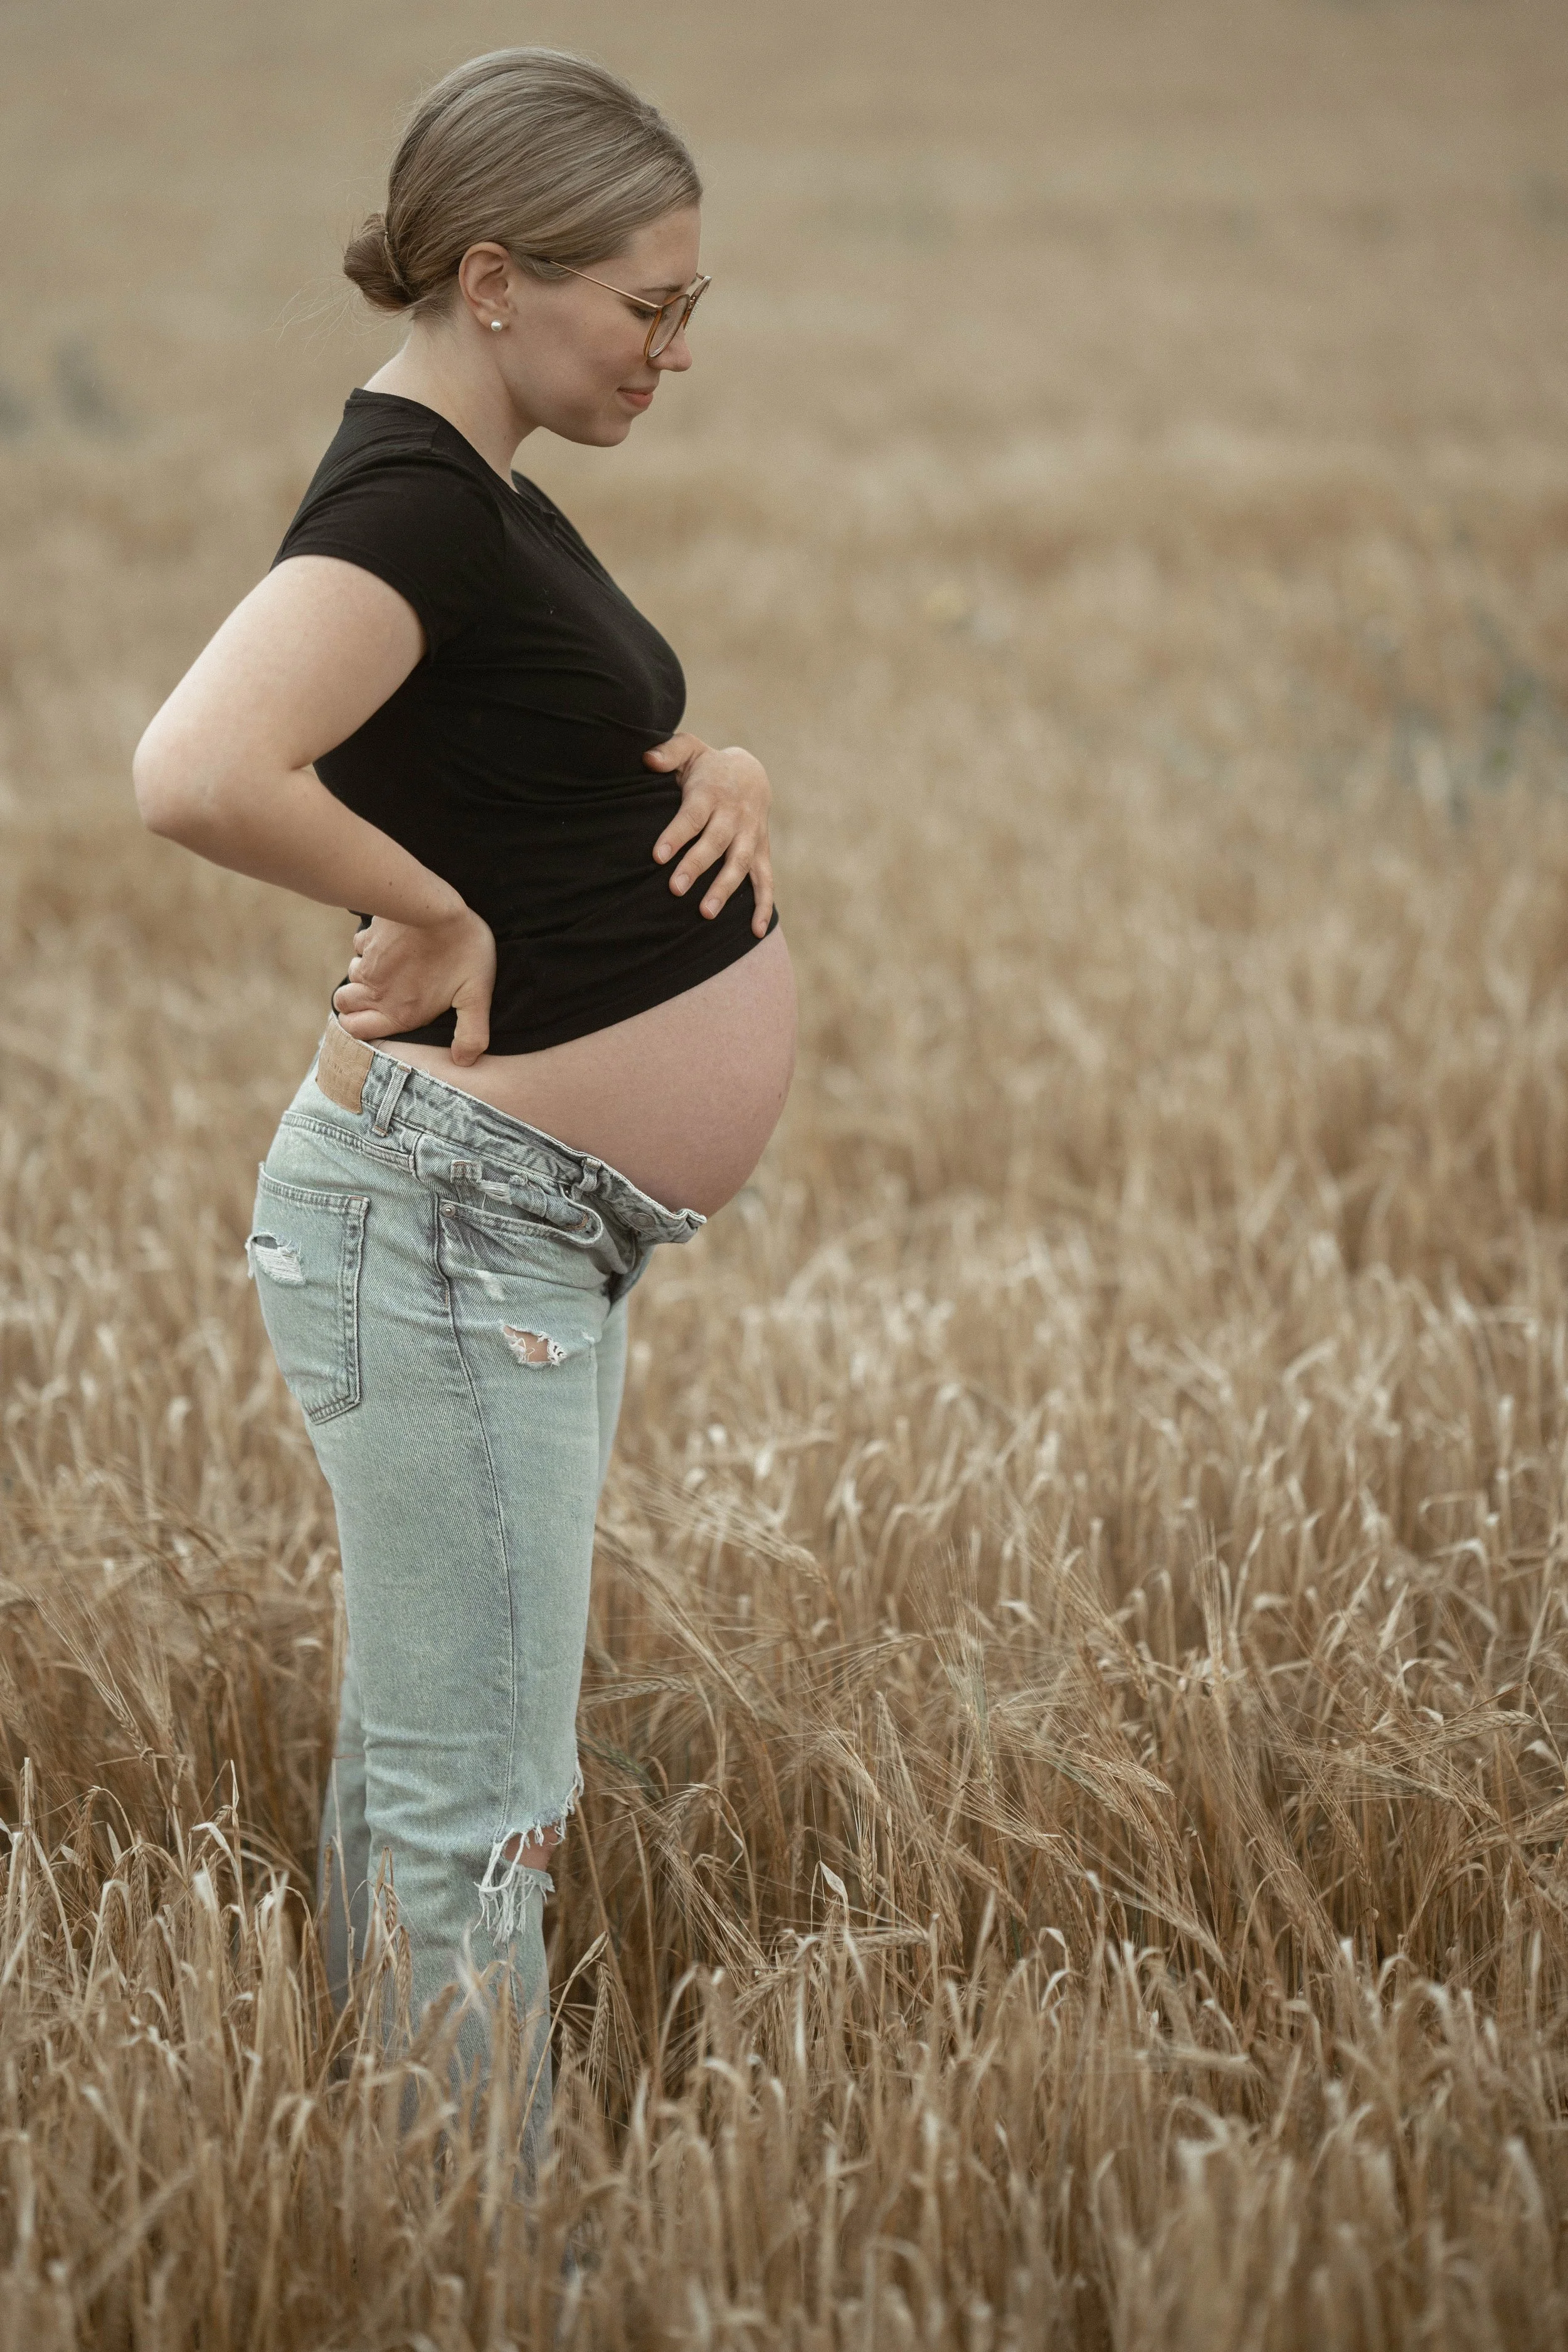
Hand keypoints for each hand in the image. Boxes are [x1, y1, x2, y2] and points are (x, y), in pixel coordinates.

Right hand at [330, 904, 496, 1065]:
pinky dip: (369, 949)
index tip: (373, 1020)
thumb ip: (471, 1033)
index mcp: (399, 1013)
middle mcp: (377, 992)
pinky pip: (359, 948)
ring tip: (391, 968)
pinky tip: (391, 944)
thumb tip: (465, 1061)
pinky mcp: (367, 938)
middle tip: (376, 996)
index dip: (360, 1029)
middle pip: (344, 1007)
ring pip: (351, 977)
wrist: (436, 907)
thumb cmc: (461, 951)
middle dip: (353, 1005)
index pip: (358, 1032)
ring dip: (364, 976)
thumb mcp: (476, 996)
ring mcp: (368, 963)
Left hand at [644, 733, 773, 935]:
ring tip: (706, 913)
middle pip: (715, 843)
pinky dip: (764, 906)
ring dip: (725, 889)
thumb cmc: (708, 767)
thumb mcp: (690, 750)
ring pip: (739, 864)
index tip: (657, 856)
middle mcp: (734, 816)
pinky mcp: (761, 852)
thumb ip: (669, 752)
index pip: (692, 817)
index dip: (676, 835)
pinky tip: (756, 931)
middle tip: (675, 889)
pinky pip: (766, 881)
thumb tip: (647, 758)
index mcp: (713, 793)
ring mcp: (750, 836)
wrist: (752, 773)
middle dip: (696, 866)